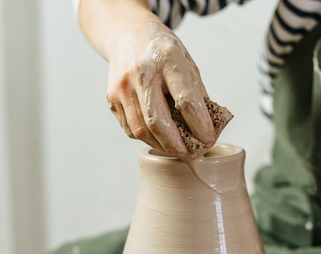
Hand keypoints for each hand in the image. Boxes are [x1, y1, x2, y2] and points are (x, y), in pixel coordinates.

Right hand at [106, 18, 218, 158]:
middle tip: (191, 153)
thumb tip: (208, 128)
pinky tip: (159, 138)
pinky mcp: (112, 98)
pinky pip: (130, 129)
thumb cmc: (161, 49)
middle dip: (177, 145)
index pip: (186, 100)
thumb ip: (196, 92)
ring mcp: (122, 86)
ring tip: (177, 150)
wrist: (125, 33)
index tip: (209, 140)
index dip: (200, 125)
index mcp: (167, 58)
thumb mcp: (186, 60)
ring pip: (141, 130)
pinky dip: (147, 138)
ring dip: (162, 146)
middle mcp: (141, 72)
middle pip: (158, 121)